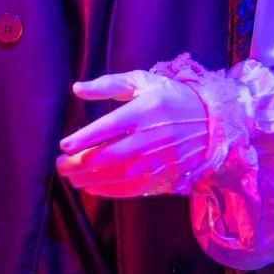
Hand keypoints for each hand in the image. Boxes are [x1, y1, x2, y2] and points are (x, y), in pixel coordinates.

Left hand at [56, 69, 209, 197]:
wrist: (212, 122)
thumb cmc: (171, 97)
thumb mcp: (143, 81)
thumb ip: (109, 84)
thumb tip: (77, 89)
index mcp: (144, 110)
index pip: (107, 127)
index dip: (82, 139)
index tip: (64, 145)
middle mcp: (150, 137)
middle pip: (108, 156)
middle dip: (79, 164)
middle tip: (60, 164)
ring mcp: (158, 159)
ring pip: (117, 175)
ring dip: (90, 180)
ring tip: (71, 178)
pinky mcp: (164, 174)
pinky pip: (132, 188)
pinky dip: (110, 191)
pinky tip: (93, 188)